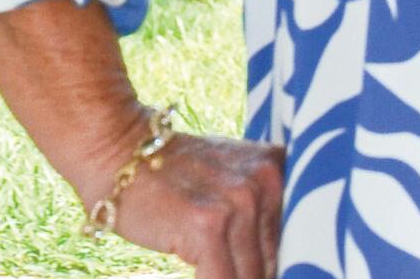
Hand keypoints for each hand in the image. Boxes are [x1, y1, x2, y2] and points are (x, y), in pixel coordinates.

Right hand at [85, 129, 286, 278]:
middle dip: (259, 276)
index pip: (299, 236)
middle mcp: (267, 182)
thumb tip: (281, 264)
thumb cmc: (173, 173)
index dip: (284, 266)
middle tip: (237, 273)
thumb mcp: (232, 177)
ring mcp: (240, 204)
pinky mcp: (209, 226)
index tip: (273, 272)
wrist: (121, 153)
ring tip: (220, 277)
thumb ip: (260, 210)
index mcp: (278, 170)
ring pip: (252, 276)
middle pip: (276, 260)